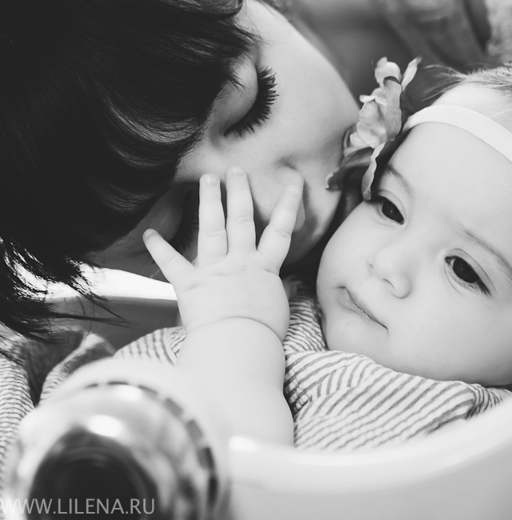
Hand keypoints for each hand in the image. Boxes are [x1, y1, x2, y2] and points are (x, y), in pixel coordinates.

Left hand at [143, 168, 300, 340]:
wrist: (240, 346)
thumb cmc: (263, 335)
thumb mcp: (279, 309)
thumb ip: (279, 292)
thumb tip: (287, 287)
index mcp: (264, 269)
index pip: (281, 231)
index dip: (289, 205)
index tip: (292, 182)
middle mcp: (240, 262)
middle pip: (241, 220)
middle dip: (239, 192)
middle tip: (235, 169)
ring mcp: (214, 270)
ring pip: (213, 228)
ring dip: (210, 202)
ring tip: (207, 179)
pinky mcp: (190, 285)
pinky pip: (172, 263)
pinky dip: (159, 248)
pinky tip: (149, 233)